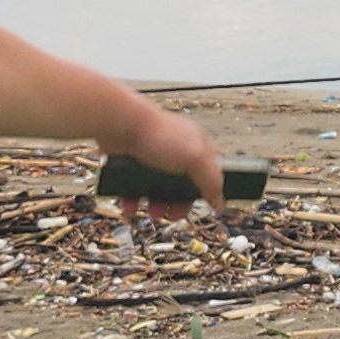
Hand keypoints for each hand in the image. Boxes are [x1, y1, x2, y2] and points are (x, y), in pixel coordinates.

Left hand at [123, 104, 226, 218]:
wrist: (119, 124)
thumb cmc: (157, 135)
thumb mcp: (195, 158)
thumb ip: (211, 180)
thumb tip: (220, 201)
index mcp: (194, 146)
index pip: (207, 171)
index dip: (205, 189)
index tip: (201, 205)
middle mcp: (173, 150)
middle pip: (181, 184)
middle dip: (178, 203)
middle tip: (173, 214)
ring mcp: (149, 157)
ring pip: (156, 188)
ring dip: (155, 205)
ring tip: (151, 212)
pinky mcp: (128, 162)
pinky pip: (132, 187)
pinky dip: (132, 200)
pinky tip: (130, 207)